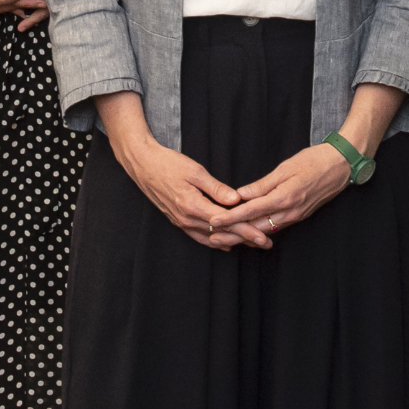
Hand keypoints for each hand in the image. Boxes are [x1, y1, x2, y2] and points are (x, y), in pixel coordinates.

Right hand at [108, 134, 258, 252]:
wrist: (143, 165)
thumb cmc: (169, 164)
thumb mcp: (195, 171)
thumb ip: (217, 188)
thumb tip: (237, 200)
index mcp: (193, 206)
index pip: (227, 222)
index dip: (247, 229)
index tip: (263, 235)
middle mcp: (187, 219)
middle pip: (222, 234)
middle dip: (245, 239)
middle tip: (265, 243)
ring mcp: (181, 222)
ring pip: (210, 239)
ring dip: (231, 242)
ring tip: (250, 244)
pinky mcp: (178, 220)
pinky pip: (199, 236)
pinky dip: (214, 241)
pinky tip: (225, 243)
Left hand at [207, 144, 351, 249]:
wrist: (342, 165)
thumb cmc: (315, 160)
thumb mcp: (286, 167)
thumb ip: (262, 185)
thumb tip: (240, 195)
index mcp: (284, 198)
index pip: (250, 211)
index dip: (230, 217)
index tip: (213, 221)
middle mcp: (289, 212)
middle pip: (255, 228)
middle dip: (232, 233)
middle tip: (211, 235)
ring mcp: (295, 216)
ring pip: (264, 231)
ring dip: (244, 235)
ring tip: (224, 237)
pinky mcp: (298, 216)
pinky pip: (274, 228)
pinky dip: (259, 231)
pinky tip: (248, 231)